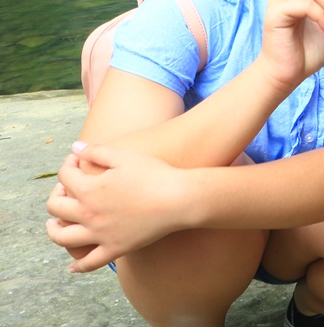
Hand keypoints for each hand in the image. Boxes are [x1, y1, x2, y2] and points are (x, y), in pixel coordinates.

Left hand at [46, 143, 191, 272]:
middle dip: (56, 195)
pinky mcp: (115, 249)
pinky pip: (90, 263)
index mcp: (89, 190)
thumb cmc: (155, 174)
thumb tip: (75, 148)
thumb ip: (96, 151)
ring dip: (54, 230)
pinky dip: (78, 265)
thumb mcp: (125, 155)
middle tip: (66, 189)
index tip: (78, 160)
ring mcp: (100, 234)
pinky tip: (73, 265)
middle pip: (55, 207)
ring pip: (62, 238)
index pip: (64, 176)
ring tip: (55, 224)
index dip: (68, 164)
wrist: (179, 199)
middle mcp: (88, 214)